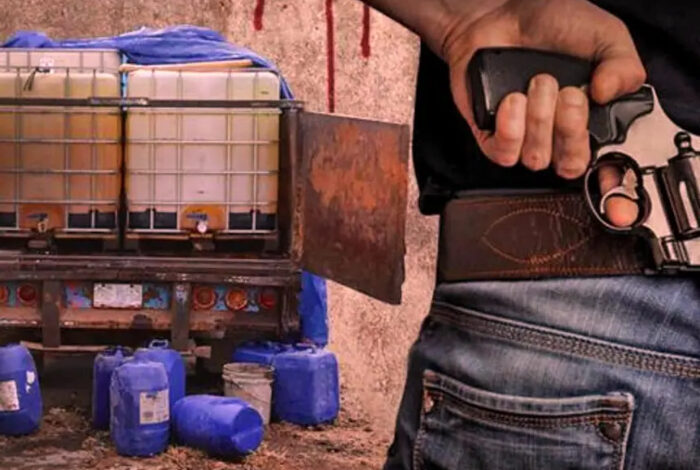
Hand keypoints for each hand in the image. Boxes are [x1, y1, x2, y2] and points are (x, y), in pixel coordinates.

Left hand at [436, 0, 644, 225]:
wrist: (502, 13)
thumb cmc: (553, 23)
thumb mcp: (605, 36)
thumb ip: (624, 66)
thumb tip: (609, 96)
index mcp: (589, 118)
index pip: (601, 163)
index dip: (606, 170)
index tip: (605, 156)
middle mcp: (556, 133)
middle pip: (569, 164)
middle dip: (570, 127)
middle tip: (566, 90)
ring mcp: (523, 137)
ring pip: (536, 158)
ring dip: (539, 119)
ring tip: (535, 82)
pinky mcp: (491, 135)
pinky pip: (504, 154)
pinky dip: (510, 128)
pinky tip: (512, 99)